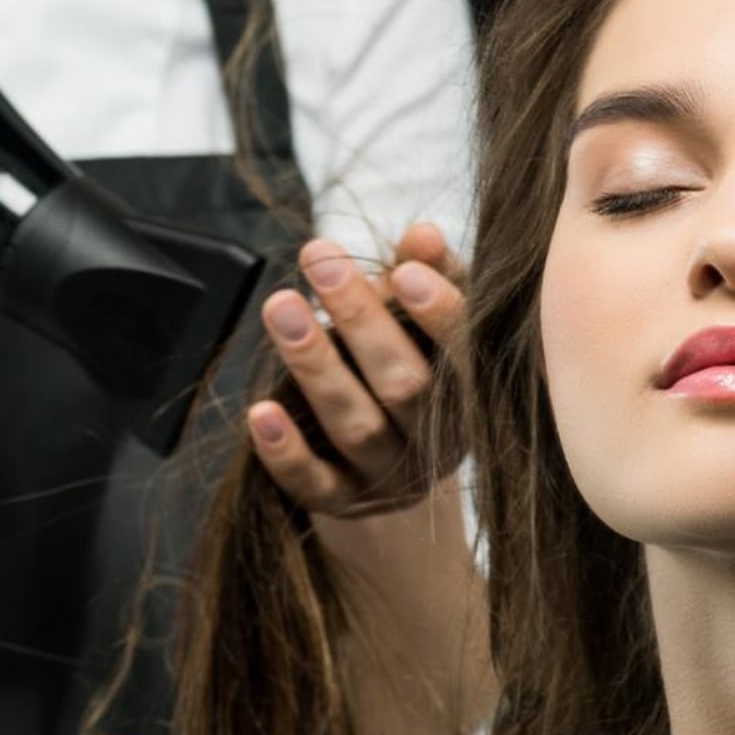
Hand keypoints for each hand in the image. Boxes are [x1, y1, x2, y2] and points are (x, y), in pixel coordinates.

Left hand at [246, 221, 465, 517]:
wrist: (394, 468)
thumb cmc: (415, 364)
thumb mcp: (430, 317)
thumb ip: (430, 273)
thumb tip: (421, 234)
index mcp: (473, 392)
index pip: (466, 355)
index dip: (440, 316)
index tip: (405, 272)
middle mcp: (437, 441)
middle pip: (404, 385)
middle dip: (361, 320)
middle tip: (320, 261)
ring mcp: (389, 476)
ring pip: (355, 425)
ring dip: (315, 365)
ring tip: (280, 306)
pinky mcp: (341, 500)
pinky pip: (312, 482)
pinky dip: (285, 450)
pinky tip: (260, 411)